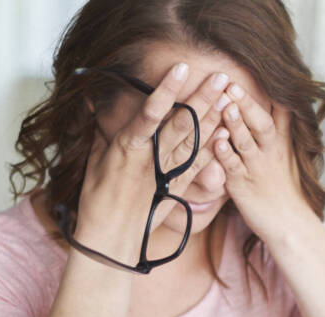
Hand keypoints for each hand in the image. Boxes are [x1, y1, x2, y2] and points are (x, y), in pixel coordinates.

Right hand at [74, 64, 232, 261]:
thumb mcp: (95, 161)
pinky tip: (226, 132)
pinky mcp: (177, 188)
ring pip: (194, 142)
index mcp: (127, 148)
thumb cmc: (97, 200)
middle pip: (181, 124)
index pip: (150, 113)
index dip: (167, 90)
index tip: (181, 68)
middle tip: (221, 76)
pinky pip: (198, 165)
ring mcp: (166, 173)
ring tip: (230, 97)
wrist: (111, 239)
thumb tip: (95, 104)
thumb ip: (102, 132)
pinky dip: (213, 148)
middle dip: (202, 98)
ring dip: (214, 118)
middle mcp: (150, 159)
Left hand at [213, 83, 314, 239]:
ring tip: (226, 105)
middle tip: (232, 84)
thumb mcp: (287, 152)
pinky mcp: (242, 186)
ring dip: (235, 124)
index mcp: (280, 142)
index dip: (266, 93)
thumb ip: (281, 125)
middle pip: (261, 123)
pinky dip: (224, 155)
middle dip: (246, 104)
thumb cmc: (283, 186)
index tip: (256, 72)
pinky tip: (216, 142)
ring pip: (246, 143)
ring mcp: (256, 168)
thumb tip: (279, 97)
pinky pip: (232, 167)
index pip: (278, 112)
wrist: (289, 222)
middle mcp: (270, 152)